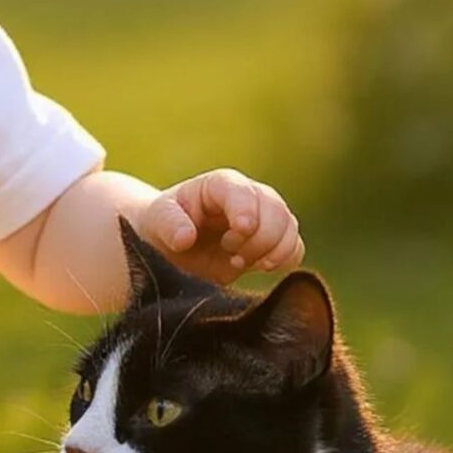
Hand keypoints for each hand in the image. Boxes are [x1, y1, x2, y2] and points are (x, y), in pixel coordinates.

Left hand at [140, 168, 303, 283]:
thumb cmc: (164, 226)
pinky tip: (259, 267)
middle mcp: (248, 196)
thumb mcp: (157, 221)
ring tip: (239, 261)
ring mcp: (264, 218)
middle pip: (275, 210)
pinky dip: (283, 260)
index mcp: (219, 186)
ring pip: (289, 228)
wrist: (174, 244)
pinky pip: (295, 248)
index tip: (240, 230)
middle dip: (258, 237)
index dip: (246, 209)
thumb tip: (186, 238)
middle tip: (230, 252)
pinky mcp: (272, 241)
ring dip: (271, 250)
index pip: (242, 191)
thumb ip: (169, 224)